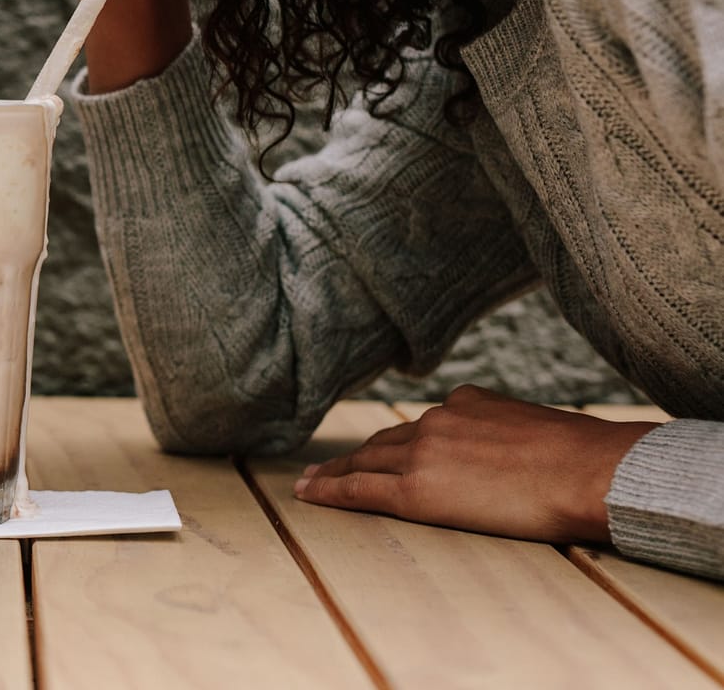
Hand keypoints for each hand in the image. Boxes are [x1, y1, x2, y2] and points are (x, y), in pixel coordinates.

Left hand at [293, 385, 659, 544]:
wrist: (589, 471)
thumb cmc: (585, 458)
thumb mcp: (538, 427)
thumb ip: (506, 432)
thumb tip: (511, 447)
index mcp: (466, 403)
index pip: (421, 426)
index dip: (393, 441)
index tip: (376, 449)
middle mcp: (436, 421)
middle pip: (383, 443)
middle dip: (354, 455)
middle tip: (323, 466)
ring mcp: (422, 452)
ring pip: (364, 462)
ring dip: (334, 471)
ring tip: (310, 482)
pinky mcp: (415, 489)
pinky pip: (360, 489)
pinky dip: (329, 490)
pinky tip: (309, 494)